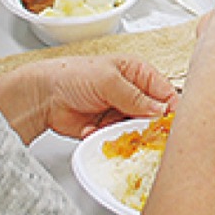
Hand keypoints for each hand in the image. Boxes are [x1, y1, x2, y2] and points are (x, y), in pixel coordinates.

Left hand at [37, 55, 175, 138]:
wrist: (43, 96)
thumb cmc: (74, 75)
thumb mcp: (109, 81)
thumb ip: (135, 97)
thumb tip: (160, 110)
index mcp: (138, 74)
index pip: (165, 92)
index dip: (171, 108)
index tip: (171, 124)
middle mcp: (133, 93)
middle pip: (153, 114)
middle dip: (148, 125)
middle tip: (141, 133)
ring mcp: (120, 112)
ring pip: (136, 130)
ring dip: (126, 134)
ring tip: (109, 128)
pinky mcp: (107, 129)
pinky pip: (117, 140)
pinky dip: (109, 140)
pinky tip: (94, 131)